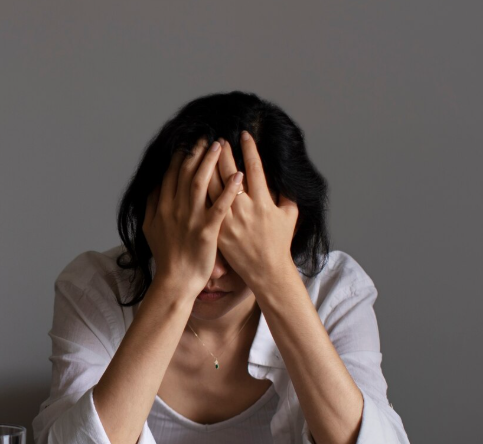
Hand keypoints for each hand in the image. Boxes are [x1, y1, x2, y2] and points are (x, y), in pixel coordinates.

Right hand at [143, 137, 243, 297]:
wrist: (175, 280)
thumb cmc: (166, 256)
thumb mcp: (150, 228)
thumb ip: (151, 205)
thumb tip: (153, 185)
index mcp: (163, 206)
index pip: (172, 174)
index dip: (181, 156)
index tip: (189, 142)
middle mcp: (176, 208)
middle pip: (187, 172)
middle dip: (197, 152)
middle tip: (208, 137)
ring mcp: (191, 219)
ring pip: (201, 182)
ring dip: (211, 161)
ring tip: (221, 146)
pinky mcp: (207, 231)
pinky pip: (220, 206)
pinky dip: (229, 189)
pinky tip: (238, 175)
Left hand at [206, 131, 298, 285]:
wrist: (266, 270)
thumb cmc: (279, 242)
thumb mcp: (290, 215)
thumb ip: (286, 193)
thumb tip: (283, 173)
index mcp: (263, 202)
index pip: (255, 168)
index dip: (249, 149)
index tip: (244, 134)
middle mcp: (244, 209)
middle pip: (228, 173)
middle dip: (222, 153)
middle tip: (218, 139)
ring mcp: (228, 220)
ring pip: (212, 188)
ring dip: (206, 168)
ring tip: (203, 153)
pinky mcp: (216, 230)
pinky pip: (204, 207)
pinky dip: (198, 191)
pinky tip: (193, 179)